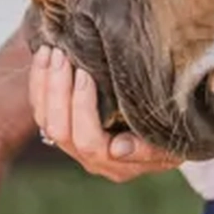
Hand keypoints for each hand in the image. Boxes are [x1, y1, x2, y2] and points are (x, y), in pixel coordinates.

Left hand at [29, 45, 179, 183]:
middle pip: (60, 130)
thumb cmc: (174, 128)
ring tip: (53, 50)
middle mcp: (92, 158)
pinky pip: (40, 108)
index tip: (85, 74)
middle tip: (64, 55)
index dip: (82, 108)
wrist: (169, 123)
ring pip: (45, 119)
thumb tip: (117, 149)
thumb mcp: (171, 140)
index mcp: (118, 163)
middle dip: (58, 90)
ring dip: (46, 83)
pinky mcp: (64, 125)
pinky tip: (44, 55)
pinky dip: (39, 81)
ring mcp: (75, 143)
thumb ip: (149, 148)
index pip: (89, 142)